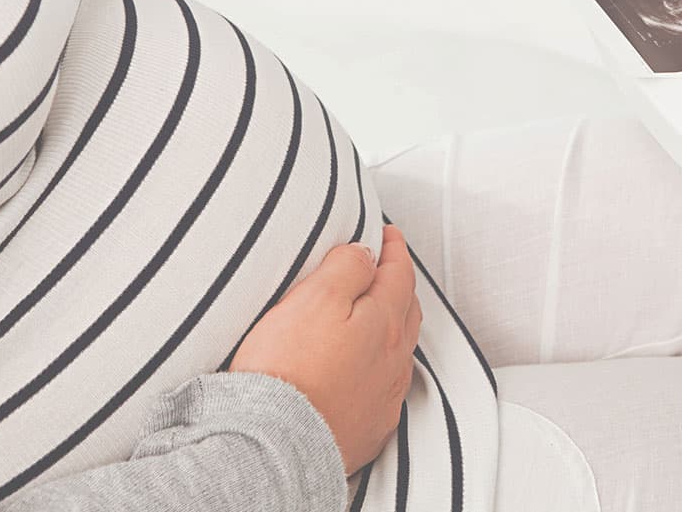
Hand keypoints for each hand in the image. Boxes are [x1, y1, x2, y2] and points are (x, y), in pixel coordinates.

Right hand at [230, 225, 422, 475]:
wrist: (275, 445)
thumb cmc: (290, 371)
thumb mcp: (316, 298)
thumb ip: (347, 268)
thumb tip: (366, 254)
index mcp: (385, 323)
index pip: (399, 274)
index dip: (393, 249)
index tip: (388, 235)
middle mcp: (393, 362)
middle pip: (406, 312)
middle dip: (398, 285)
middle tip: (386, 268)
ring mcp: (383, 398)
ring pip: (398, 352)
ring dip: (393, 327)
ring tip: (378, 314)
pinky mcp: (367, 428)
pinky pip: (384, 390)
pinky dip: (380, 368)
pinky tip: (367, 370)